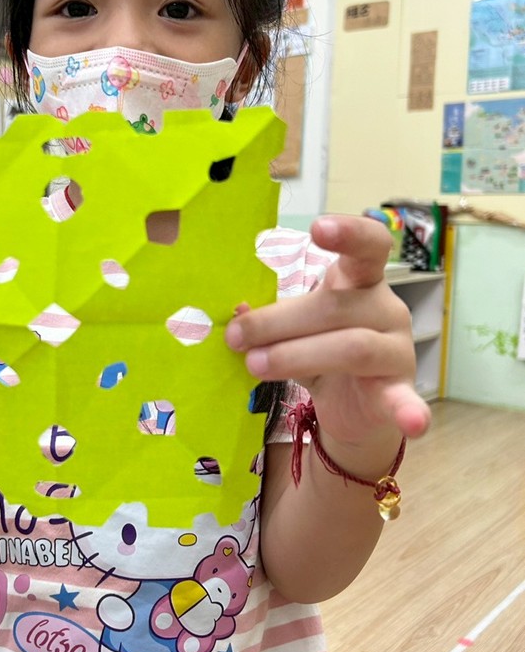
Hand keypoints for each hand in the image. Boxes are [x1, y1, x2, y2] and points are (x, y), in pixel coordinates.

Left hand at [226, 215, 430, 458]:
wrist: (353, 408)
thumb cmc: (321, 352)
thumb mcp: (293, 329)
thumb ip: (270, 317)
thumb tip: (236, 313)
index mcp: (361, 281)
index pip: (368, 246)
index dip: (348, 233)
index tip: (317, 227)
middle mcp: (386, 309)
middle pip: (335, 306)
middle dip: (278, 320)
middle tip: (237, 337)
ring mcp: (397, 350)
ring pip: (352, 346)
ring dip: (296, 355)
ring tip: (255, 365)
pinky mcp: (400, 392)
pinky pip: (406, 400)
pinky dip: (410, 411)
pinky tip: (415, 424)